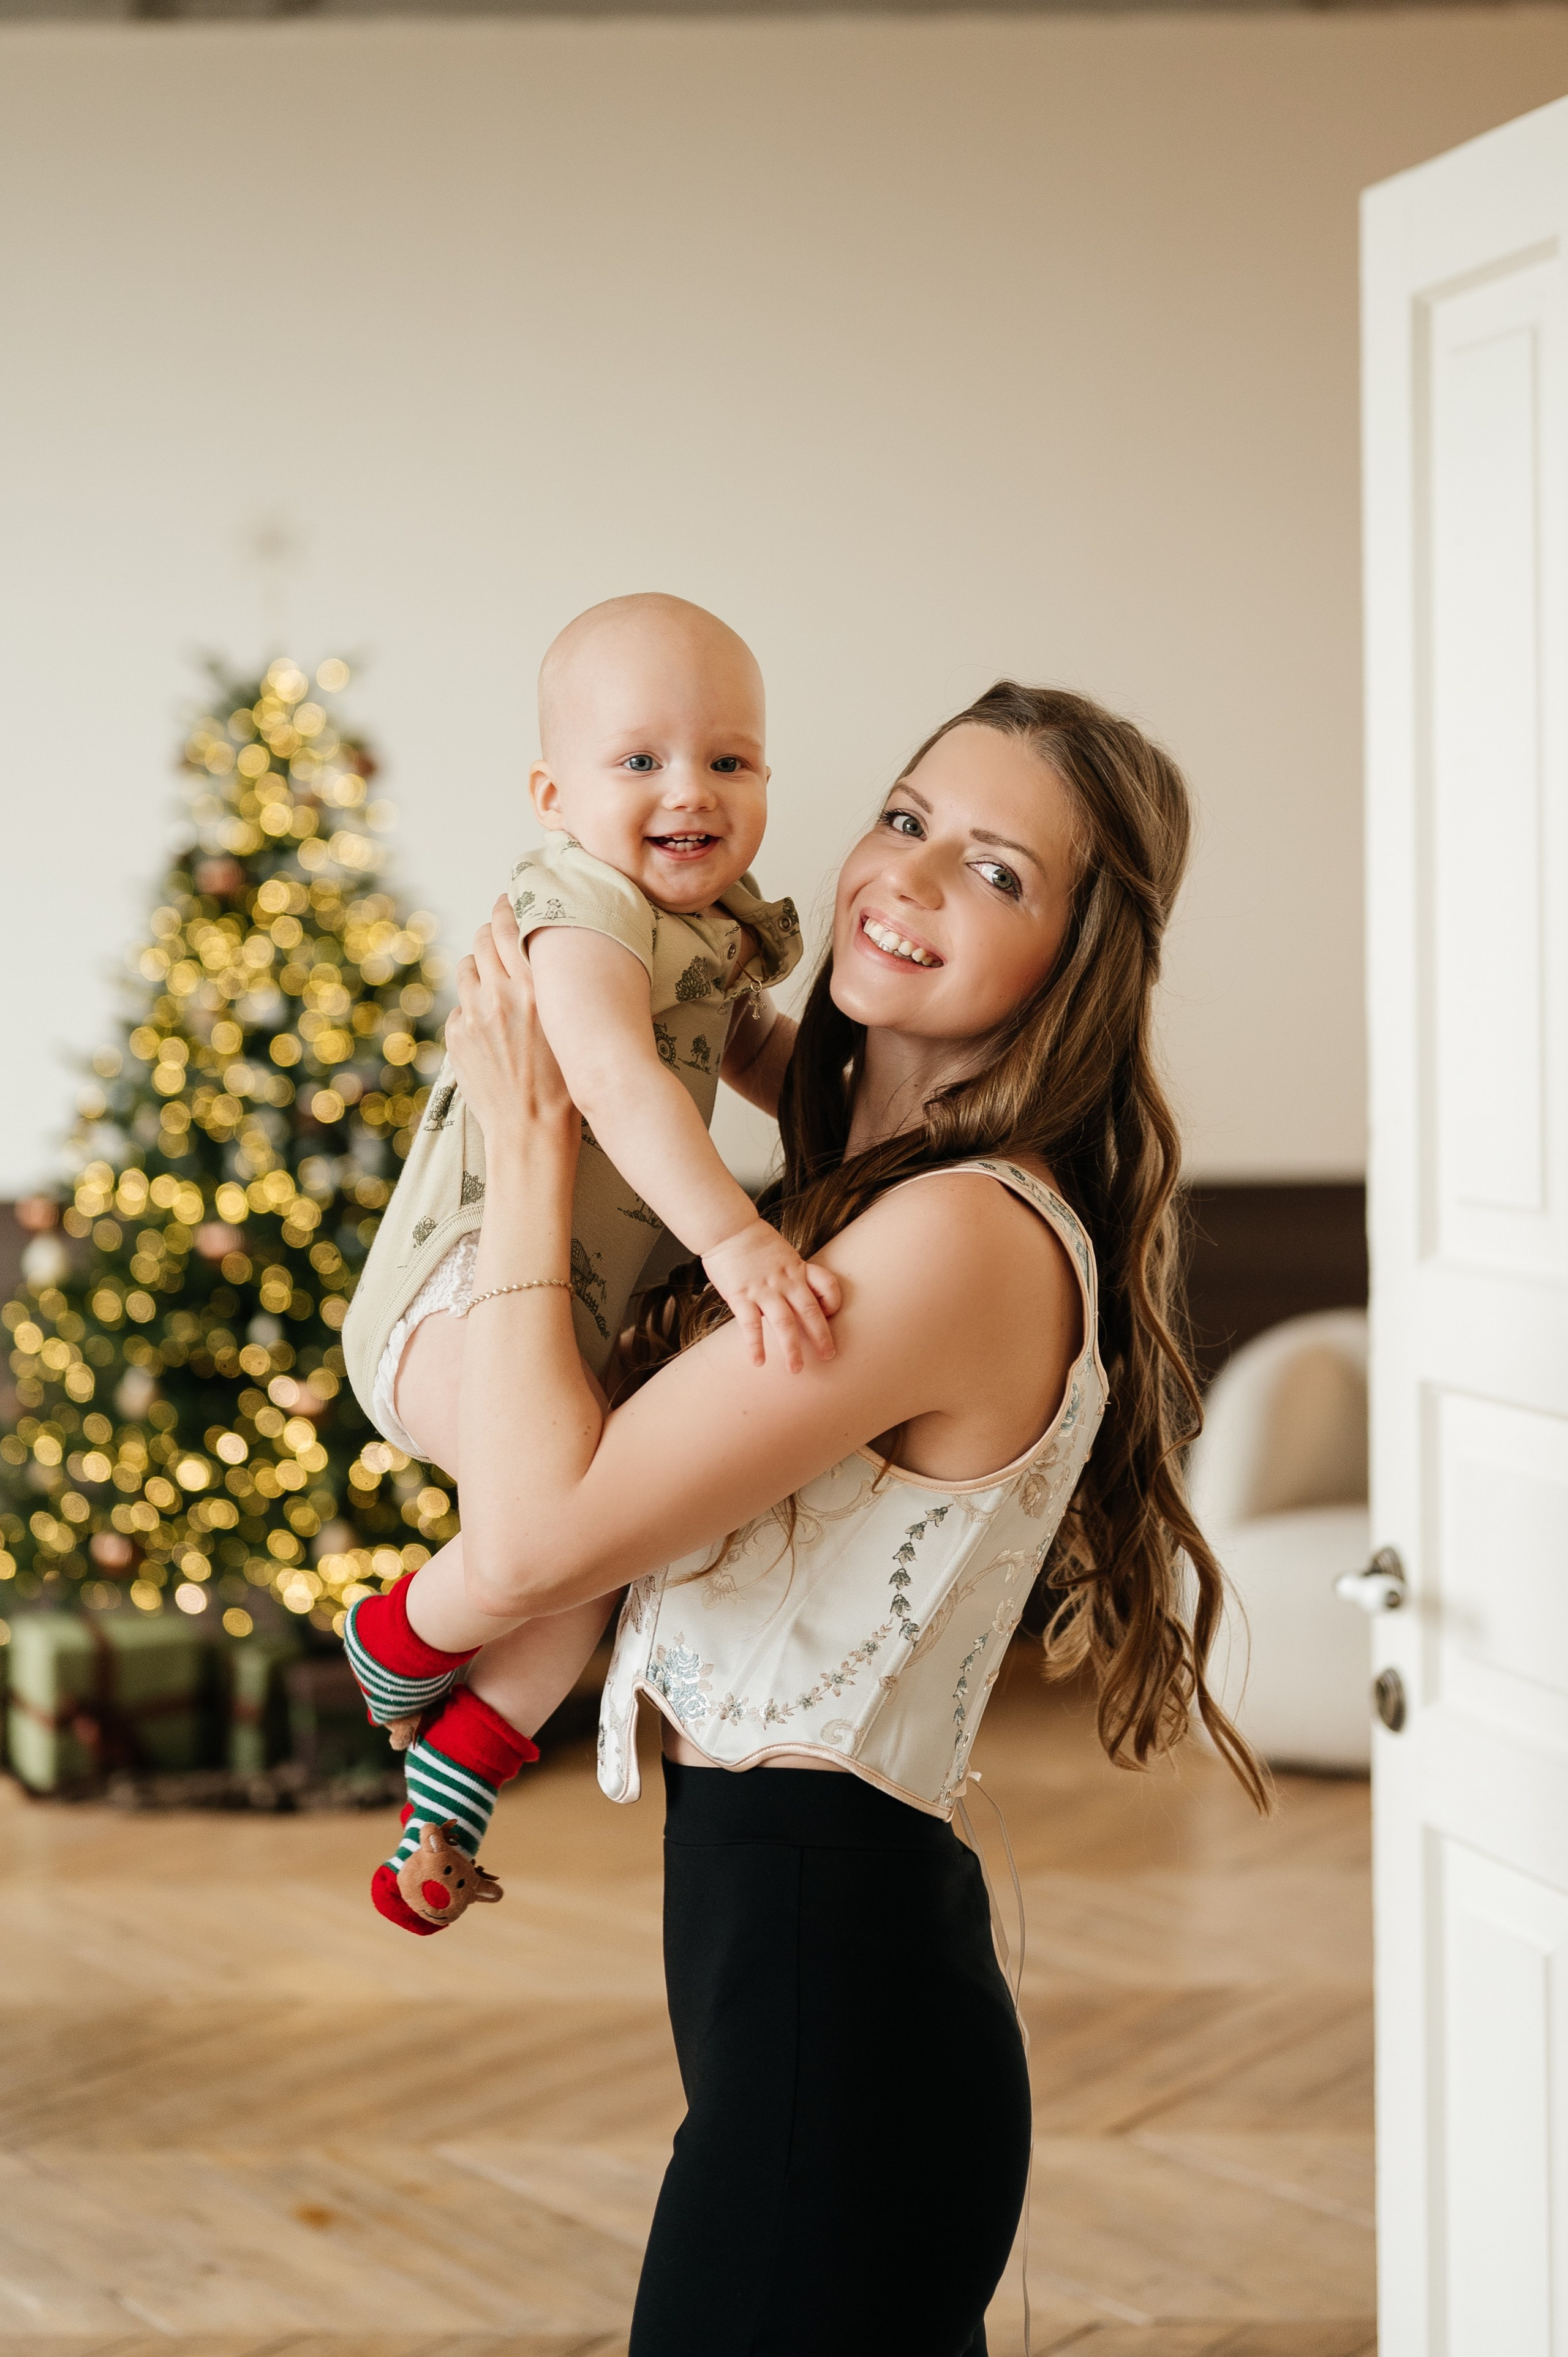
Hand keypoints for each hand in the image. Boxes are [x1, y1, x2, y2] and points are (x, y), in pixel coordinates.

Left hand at [445, 896, 575, 1142]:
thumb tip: (537, 953)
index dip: (506, 907)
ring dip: (477, 967)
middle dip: (489, 932)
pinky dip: (472, 1007)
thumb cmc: (564, 1082)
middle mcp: (501, 995)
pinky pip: (461, 1005)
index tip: (508, 900)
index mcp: (535, 988)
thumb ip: (550, 987)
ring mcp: (473, 1015)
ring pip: (466, 968)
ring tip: (492, 979)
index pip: (510, 926)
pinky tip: (490, 1025)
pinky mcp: (457, 1034)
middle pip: (482, 940)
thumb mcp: (569, 1024)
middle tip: (498, 933)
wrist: (531, 1129)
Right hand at [701, 1218, 842, 1372]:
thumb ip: (789, 1272)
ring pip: (785, 1323)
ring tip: (795, 1369)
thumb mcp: (781, 1251)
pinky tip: (758, 1362)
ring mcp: (764, 1289)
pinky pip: (751, 1325)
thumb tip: (791, 1292)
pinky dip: (756, 1345)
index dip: (833, 1301)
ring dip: (792, 1349)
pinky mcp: (742, 1296)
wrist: (727, 1228)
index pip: (827, 1284)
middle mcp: (786, 1281)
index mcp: (797, 1268)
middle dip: (821, 1336)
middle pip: (811, 1312)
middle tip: (829, 1355)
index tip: (831, 1313)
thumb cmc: (752, 1240)